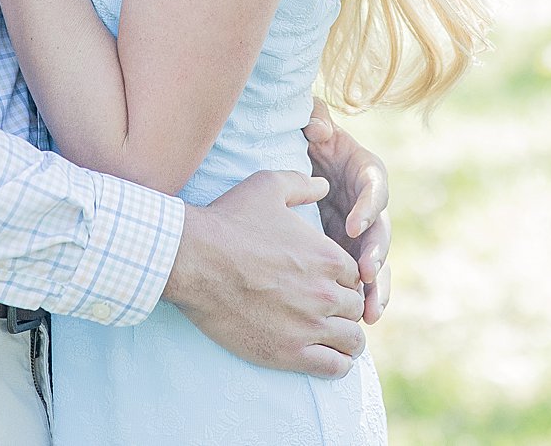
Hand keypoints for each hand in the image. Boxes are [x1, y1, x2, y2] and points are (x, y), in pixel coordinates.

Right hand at [164, 170, 366, 378]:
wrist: (193, 260)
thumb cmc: (228, 222)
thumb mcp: (267, 187)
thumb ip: (301, 184)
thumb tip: (323, 184)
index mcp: (327, 256)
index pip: (357, 277)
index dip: (344, 281)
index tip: (328, 285)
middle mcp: (326, 292)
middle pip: (355, 309)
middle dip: (344, 309)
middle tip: (324, 311)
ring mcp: (309, 325)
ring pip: (353, 341)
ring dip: (346, 340)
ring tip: (331, 339)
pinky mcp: (290, 352)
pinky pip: (334, 368)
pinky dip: (337, 365)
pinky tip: (325, 357)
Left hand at [305, 98, 391, 322]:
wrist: (304, 163)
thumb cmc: (310, 141)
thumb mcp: (313, 124)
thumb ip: (316, 119)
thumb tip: (316, 127)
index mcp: (367, 173)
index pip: (375, 188)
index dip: (368, 207)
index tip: (352, 224)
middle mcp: (371, 206)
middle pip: (380, 232)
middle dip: (376, 254)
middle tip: (366, 273)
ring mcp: (363, 233)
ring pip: (377, 263)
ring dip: (377, 287)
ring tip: (371, 310)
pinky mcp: (351, 254)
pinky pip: (363, 279)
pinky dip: (365, 298)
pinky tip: (363, 319)